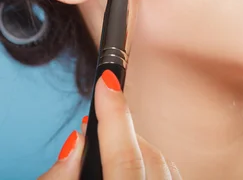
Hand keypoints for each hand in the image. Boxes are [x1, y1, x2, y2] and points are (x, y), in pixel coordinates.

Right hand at [39, 70, 181, 178]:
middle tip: (90, 125)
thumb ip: (61, 177)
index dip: (114, 115)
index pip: (124, 154)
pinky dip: (153, 164)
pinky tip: (135, 166)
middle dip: (120, 133)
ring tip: (109, 149)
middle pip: (145, 154)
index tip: (106, 81)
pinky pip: (171, 175)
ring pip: (163, 163)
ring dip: (137, 149)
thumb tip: (75, 142)